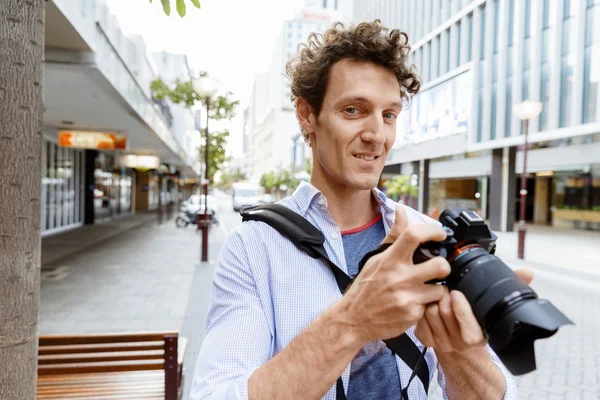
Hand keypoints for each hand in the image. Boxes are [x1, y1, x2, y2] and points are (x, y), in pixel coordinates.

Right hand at [341, 206, 450, 343]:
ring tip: (427, 289)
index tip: (440, 235)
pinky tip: (415, 303)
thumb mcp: (377, 259)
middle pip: (440, 265)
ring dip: (437, 289)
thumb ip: (394, 235)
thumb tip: (401, 211)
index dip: (433, 231)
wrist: (353, 320)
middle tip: (438, 269)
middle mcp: (399, 277)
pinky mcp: (412, 315)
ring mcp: (407, 297)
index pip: (414, 235)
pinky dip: (427, 305)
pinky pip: (432, 306)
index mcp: (390, 259)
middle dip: (444, 266)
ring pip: (441, 289)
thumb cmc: (366, 287)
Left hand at [415, 268, 534, 352]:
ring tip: (437, 292)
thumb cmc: (477, 320)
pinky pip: (419, 321)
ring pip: (430, 313)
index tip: (457, 292)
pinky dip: (422, 308)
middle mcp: (459, 343)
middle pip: (444, 312)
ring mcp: (441, 343)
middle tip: (445, 286)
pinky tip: (428, 302)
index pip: (468, 327)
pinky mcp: (426, 340)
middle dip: (443, 295)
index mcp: (479, 336)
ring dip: (432, 299)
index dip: (461, 308)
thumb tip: (527, 272)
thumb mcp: (493, 307)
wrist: (460, 346)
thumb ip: (511, 288)